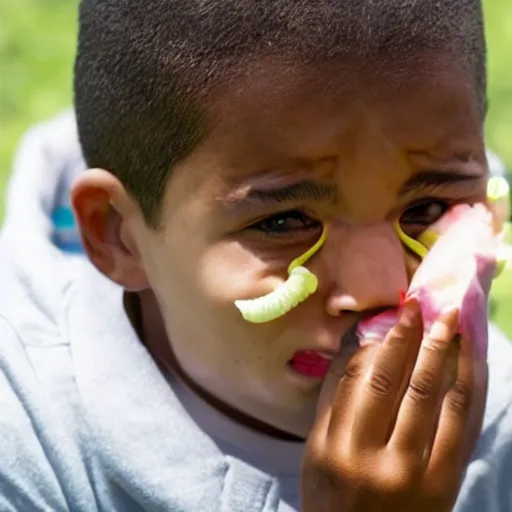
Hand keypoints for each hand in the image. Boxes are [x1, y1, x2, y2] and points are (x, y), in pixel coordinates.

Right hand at [301, 300, 487, 511]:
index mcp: (337, 447)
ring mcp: (417, 472)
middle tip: (425, 306)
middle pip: (398, 383)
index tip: (396, 316)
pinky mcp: (446, 483)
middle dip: (414, 339)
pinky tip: (471, 362)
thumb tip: (360, 348)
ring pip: (435, 398)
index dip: (381, 343)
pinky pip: (462, 424)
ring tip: (454, 322)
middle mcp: (377, 458)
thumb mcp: (317, 451)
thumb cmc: (331, 495)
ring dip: (446, 354)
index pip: (360, 380)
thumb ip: (334, 399)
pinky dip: (469, 386)